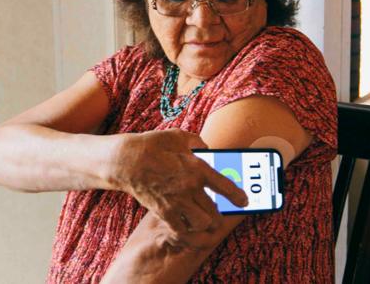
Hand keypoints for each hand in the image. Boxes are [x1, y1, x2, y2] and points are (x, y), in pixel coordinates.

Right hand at [111, 129, 246, 241]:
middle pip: (214, 212)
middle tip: (220, 212)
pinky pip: (181, 231)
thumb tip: (207, 149)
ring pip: (201, 224)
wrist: (125, 161)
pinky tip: (189, 227)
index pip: (224, 186)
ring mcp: (176, 202)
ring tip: (205, 220)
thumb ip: (198, 143)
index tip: (244, 201)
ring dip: (205, 224)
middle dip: (220, 214)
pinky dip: (188, 232)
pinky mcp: (163, 212)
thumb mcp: (179, 137)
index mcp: (197, 168)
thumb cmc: (153, 146)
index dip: (237, 196)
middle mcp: (189, 188)